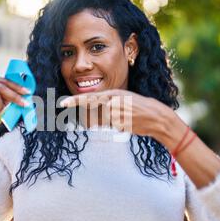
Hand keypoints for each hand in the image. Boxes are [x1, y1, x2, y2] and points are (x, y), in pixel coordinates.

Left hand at [59, 89, 176, 140]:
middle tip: (96, 116)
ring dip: (112, 123)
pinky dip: (119, 127)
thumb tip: (89, 122)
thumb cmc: (138, 112)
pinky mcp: (121, 120)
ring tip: (127, 119)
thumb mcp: (122, 106)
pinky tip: (129, 123)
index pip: (89, 97)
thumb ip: (106, 111)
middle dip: (92, 116)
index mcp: (113, 93)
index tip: (63, 103)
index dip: (75, 101)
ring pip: (105, 120)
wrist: (157, 117)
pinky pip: (114, 126)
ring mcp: (117, 110)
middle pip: (95, 110)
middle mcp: (113, 100)